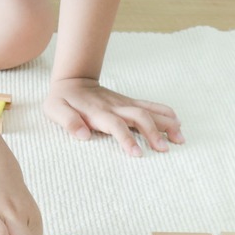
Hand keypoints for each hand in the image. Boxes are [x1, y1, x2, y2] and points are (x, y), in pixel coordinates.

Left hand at [46, 77, 182, 155]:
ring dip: (165, 123)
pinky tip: (177, 123)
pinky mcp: (129, 102)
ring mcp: (123, 103)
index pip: (115, 125)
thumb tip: (83, 135)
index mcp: (97, 112)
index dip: (127, 139)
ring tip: (180, 138)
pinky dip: (165, 112)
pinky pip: (150, 105)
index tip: (138, 154)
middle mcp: (114, 107)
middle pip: (138, 117)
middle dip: (153, 132)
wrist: (72, 80)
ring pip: (148, 110)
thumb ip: (67, 121)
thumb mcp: (55, 109)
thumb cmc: (62, 99)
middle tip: (165, 149)